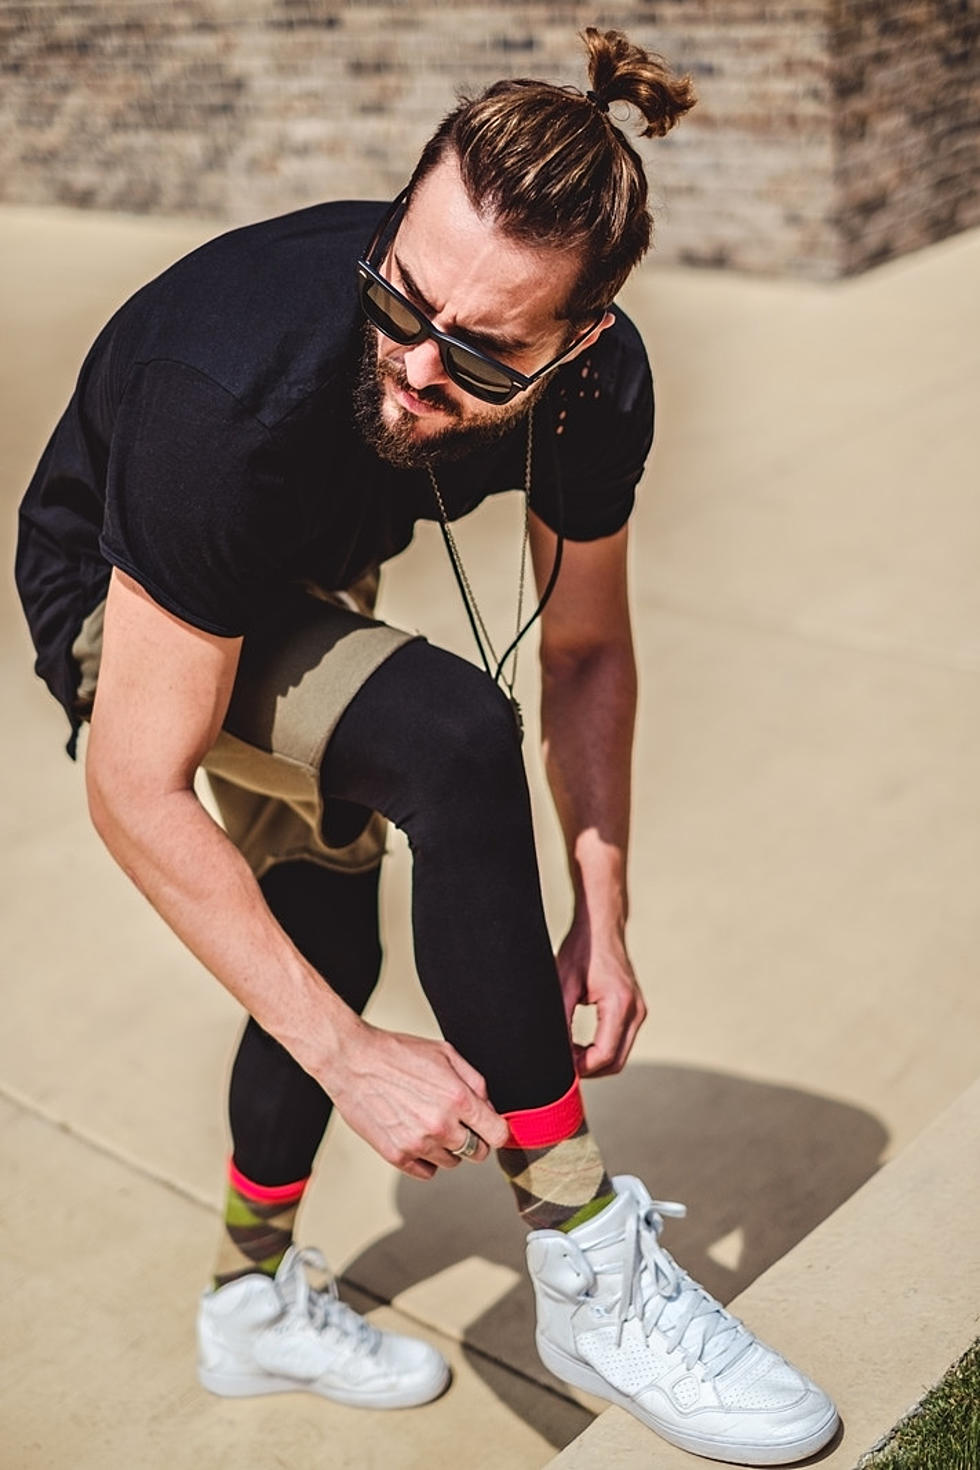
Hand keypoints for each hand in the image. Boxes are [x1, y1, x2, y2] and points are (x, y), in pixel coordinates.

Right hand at [322, 1019, 510, 1180]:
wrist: (352, 1060)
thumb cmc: (397, 1053)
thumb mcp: (445, 1054)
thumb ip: (475, 1082)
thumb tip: (489, 1109)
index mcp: (458, 1098)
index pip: (498, 1135)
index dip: (496, 1130)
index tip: (489, 1127)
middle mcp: (441, 1125)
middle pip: (478, 1153)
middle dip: (474, 1138)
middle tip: (457, 1121)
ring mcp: (418, 1143)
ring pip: (453, 1162)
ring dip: (448, 1147)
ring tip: (429, 1122)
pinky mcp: (396, 1155)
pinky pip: (427, 1172)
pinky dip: (426, 1158)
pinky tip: (416, 1135)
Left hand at [556, 918, 646, 1077]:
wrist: (601, 926)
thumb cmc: (582, 949)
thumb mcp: (563, 984)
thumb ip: (560, 1020)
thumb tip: (554, 1052)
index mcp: (619, 1004)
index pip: (604, 1055)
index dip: (581, 1068)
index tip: (560, 1067)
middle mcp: (636, 1010)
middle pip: (615, 1062)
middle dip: (589, 1069)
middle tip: (563, 1066)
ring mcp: (639, 1011)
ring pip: (620, 1055)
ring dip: (595, 1061)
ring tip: (568, 1053)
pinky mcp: (636, 1010)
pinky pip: (621, 1042)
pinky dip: (603, 1050)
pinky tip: (580, 1045)